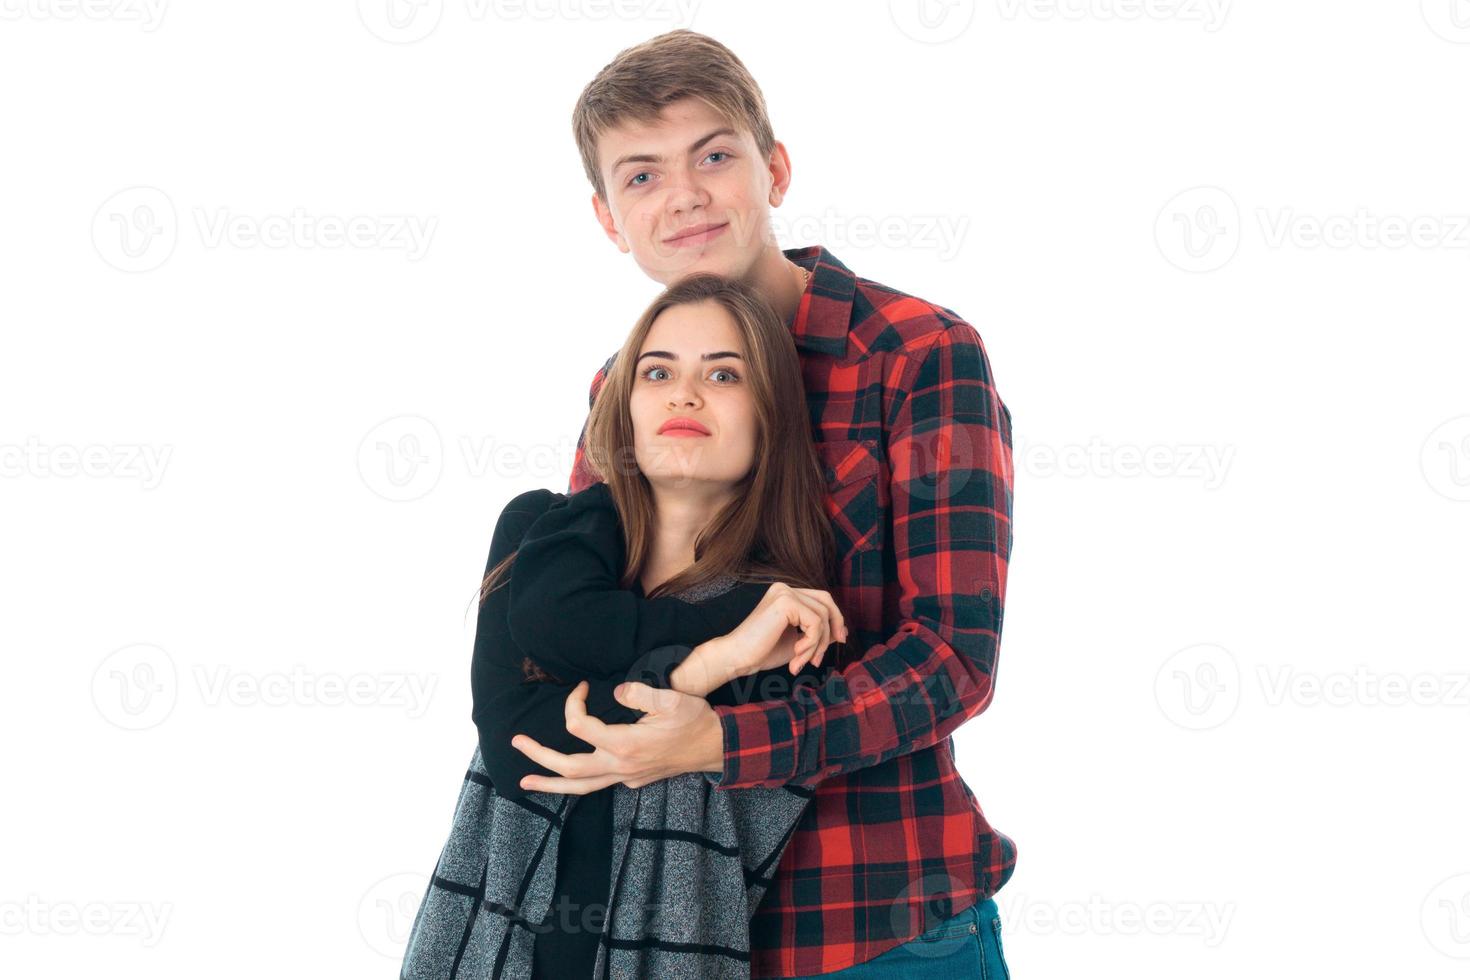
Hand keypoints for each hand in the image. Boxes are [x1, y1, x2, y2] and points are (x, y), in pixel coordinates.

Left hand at [510, 680, 722, 794]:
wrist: (716, 747)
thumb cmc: (695, 721)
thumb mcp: (672, 699)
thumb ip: (641, 693)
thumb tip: (617, 691)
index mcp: (626, 744)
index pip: (580, 727)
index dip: (574, 703)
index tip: (584, 687)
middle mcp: (620, 766)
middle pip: (568, 768)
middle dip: (539, 756)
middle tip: (516, 742)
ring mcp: (625, 777)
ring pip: (579, 787)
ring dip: (549, 784)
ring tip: (524, 782)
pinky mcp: (631, 780)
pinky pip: (595, 785)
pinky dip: (574, 783)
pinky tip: (563, 778)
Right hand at [713, 582, 848, 680]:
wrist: (736, 658)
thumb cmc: (762, 652)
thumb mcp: (798, 642)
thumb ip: (818, 633)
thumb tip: (843, 630)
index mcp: (786, 594)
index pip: (822, 600)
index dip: (835, 619)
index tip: (838, 641)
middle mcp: (785, 588)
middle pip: (826, 602)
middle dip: (832, 629)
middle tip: (822, 656)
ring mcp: (784, 593)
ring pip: (822, 616)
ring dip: (817, 645)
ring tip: (802, 662)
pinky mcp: (785, 602)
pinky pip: (814, 623)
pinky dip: (811, 644)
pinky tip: (796, 655)